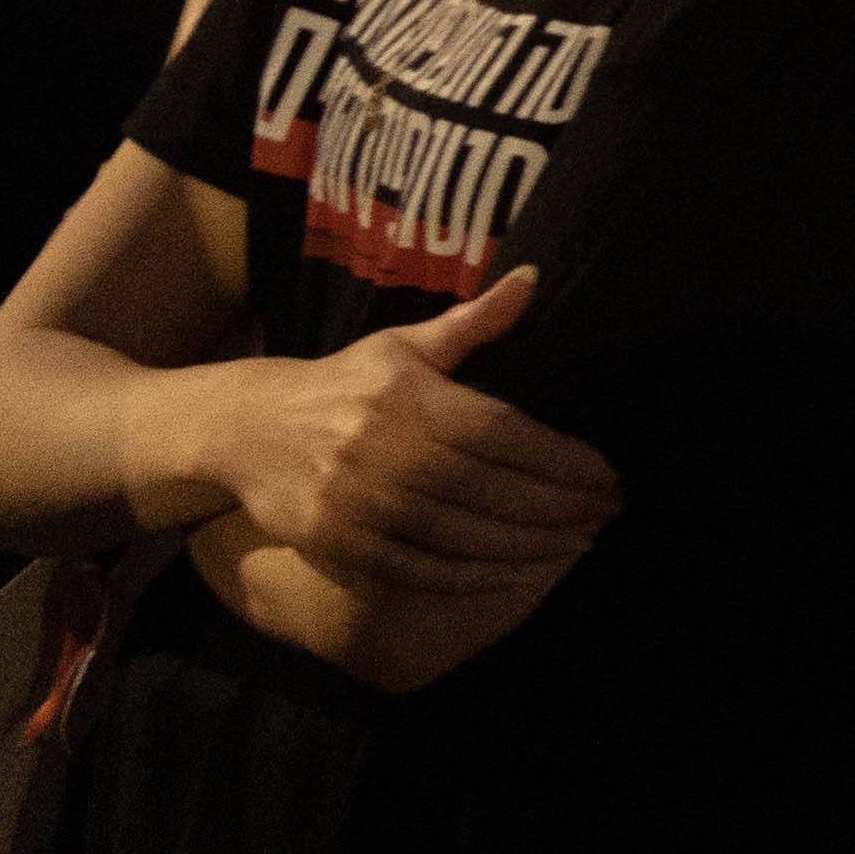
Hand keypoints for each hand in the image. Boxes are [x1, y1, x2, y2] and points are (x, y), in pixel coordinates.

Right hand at [189, 266, 619, 593]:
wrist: (246, 427)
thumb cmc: (343, 384)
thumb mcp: (402, 345)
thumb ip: (472, 323)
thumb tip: (534, 278)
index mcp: (413, 398)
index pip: (508, 434)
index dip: (563, 460)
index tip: (608, 476)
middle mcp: (390, 450)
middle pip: (494, 489)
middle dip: (560, 507)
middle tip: (606, 514)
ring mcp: (362, 501)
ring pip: (464, 534)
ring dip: (529, 546)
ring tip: (577, 544)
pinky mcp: (340, 543)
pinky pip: (421, 568)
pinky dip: (473, 576)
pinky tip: (515, 573)